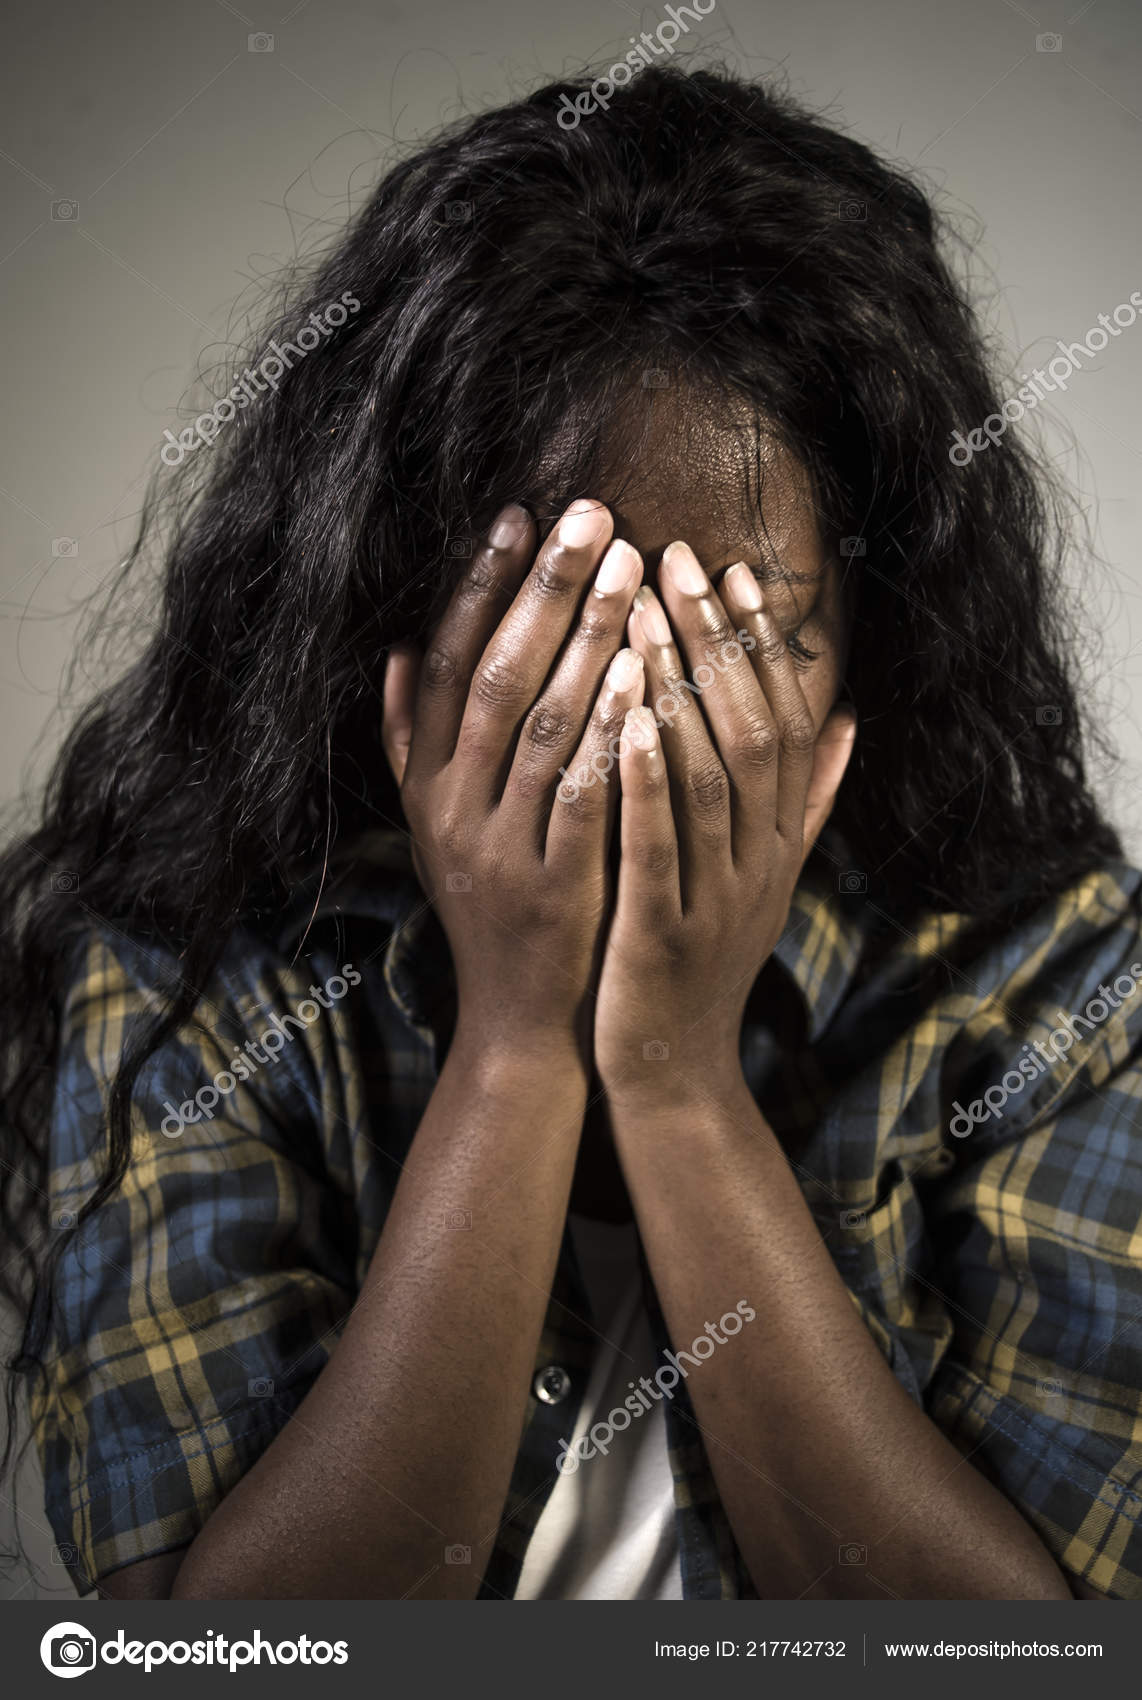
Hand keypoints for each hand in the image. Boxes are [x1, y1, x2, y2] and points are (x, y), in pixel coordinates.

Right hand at [382, 501, 645, 1052]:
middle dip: (546, 590)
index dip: (480, 587)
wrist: (522, 1022)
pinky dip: (611, 731)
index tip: (520, 517)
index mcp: (428, 786)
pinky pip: (583, 793)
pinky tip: (645, 671)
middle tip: (594, 514)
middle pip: (498, 678)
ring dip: (587, 639)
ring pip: (543, 726)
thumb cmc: (491, 906)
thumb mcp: (436, 827)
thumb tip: (401, 651)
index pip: (448, 666)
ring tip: (630, 566)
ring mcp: (502, 848)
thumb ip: (412, 741)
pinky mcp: (556, 885)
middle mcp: (453, 809)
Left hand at [592, 541, 855, 1096]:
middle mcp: (759, 860)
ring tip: (643, 613)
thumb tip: (850, 714)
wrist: (671, 1070)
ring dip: (677, 691)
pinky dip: (645, 781)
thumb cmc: (700, 956)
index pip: (781, 722)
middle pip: (750, 731)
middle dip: (712, 641)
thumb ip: (804, 798)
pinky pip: (660, 846)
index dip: (757, 646)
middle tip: (674, 557)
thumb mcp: (763, 875)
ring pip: (707, 777)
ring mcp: (716, 897)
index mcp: (776, 839)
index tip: (731, 571)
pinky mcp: (664, 935)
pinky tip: (622, 719)